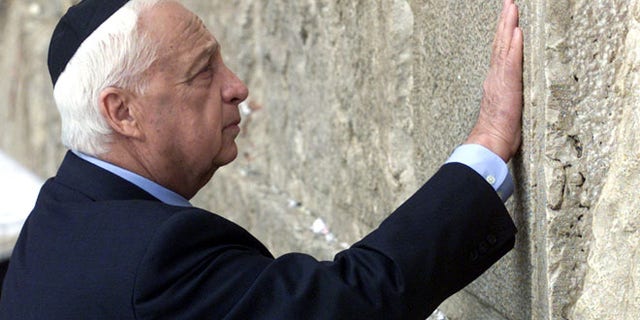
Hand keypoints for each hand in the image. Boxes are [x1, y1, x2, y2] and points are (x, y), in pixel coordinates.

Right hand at [466, 0, 522, 161]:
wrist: (488, 142)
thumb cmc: (497, 134)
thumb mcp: (504, 113)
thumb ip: (505, 101)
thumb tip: (509, 100)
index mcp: (495, 83)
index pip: (500, 54)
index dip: (503, 36)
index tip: (508, 20)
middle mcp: (495, 77)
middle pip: (500, 44)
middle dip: (504, 22)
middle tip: (508, 4)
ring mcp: (500, 79)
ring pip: (504, 46)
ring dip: (508, 25)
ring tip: (511, 7)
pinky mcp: (508, 84)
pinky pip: (512, 59)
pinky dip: (513, 43)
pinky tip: (516, 29)